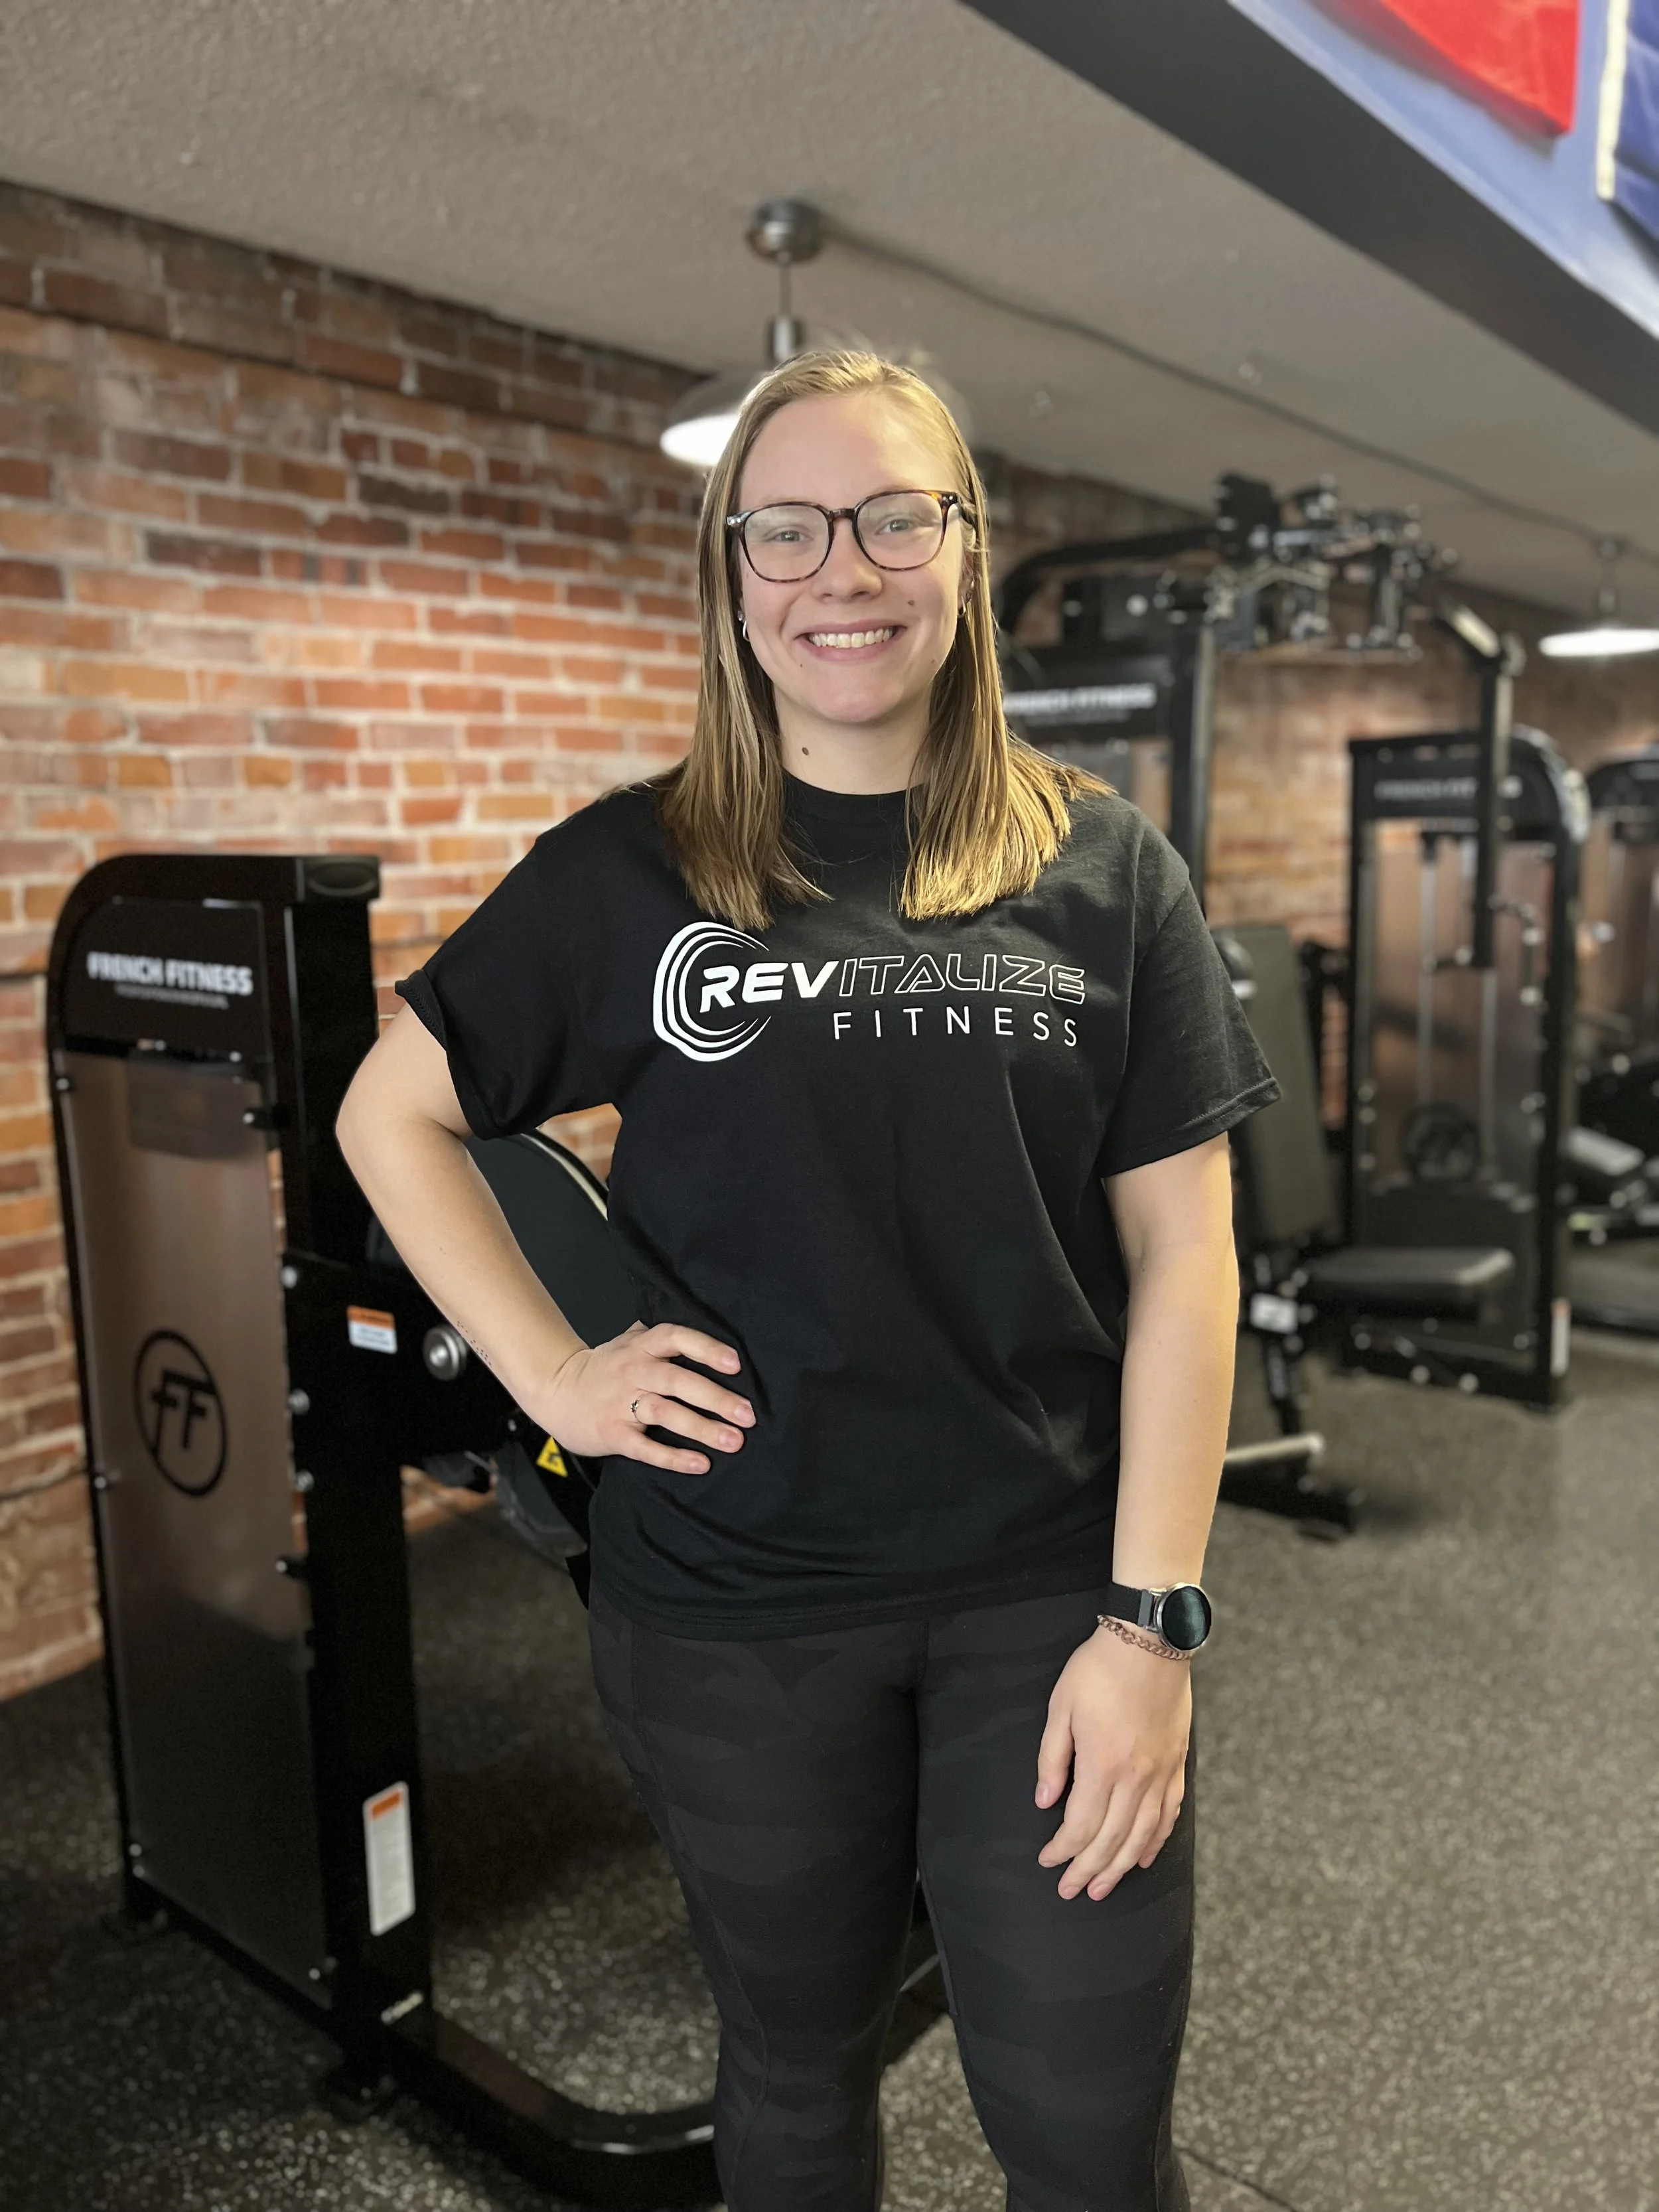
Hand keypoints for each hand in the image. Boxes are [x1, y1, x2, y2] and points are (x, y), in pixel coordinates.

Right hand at [534, 1322, 754, 1473]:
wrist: (555, 1390)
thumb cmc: (603, 1368)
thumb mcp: (628, 1342)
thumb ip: (660, 1336)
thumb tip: (704, 1321)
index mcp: (640, 1346)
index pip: (676, 1338)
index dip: (706, 1348)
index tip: (735, 1364)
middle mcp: (633, 1371)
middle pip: (677, 1380)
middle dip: (715, 1398)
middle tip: (748, 1415)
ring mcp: (620, 1403)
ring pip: (665, 1413)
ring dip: (701, 1428)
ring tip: (733, 1441)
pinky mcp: (612, 1433)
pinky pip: (645, 1448)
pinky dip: (673, 1457)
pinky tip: (700, 1464)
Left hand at [1035, 1625, 1190, 1900]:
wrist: (1151, 1641)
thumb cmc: (1099, 1669)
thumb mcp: (1061, 1707)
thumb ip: (1053, 1758)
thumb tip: (1046, 1802)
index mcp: (1103, 1765)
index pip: (1080, 1826)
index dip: (1062, 1851)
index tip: (1047, 1864)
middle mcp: (1136, 1778)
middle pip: (1111, 1840)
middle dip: (1088, 1871)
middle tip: (1071, 1892)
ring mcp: (1161, 1773)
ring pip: (1141, 1836)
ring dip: (1120, 1867)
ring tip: (1102, 1888)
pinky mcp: (1177, 1763)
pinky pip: (1169, 1814)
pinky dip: (1155, 1841)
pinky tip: (1143, 1857)